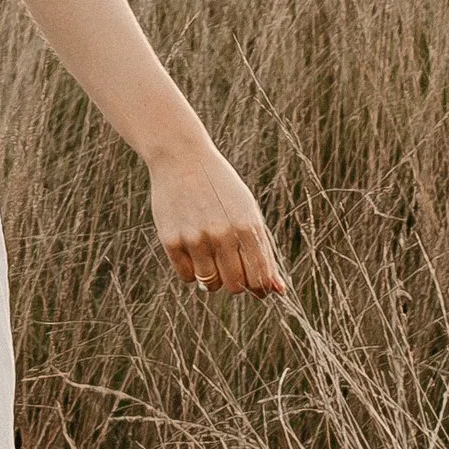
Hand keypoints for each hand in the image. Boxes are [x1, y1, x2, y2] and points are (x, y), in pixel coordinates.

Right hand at [149, 132, 285, 296]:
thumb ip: (263, 252)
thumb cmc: (222, 188)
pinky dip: (192, 271)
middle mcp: (222, 234)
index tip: (256, 285)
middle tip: (231, 267)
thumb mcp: (248, 212)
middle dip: (236, 283)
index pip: (259, 278)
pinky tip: (194, 251)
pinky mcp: (171, 240)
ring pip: (210, 284)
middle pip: (235, 286)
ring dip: (213, 278)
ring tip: (211, 257)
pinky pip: (186, 276)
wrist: (182, 158)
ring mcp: (195, 238)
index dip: (260, 288)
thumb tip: (278, 291)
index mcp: (247, 226)